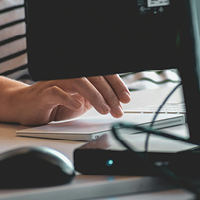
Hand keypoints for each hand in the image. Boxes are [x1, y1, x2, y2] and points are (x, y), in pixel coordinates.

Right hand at [10, 74, 130, 124]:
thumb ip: (96, 98)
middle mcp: (70, 75)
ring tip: (104, 109)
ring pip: (79, 82)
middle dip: (109, 94)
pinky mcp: (44, 93)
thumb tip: (116, 101)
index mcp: (81, 77)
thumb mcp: (82, 102)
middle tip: (118, 109)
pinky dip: (69, 98)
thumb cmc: (57, 104)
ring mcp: (57, 82)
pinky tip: (78, 106)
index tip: (125, 98)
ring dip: (95, 96)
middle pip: (94, 77)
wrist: (30, 107)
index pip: (102, 75)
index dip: (116, 85)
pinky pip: (57, 92)